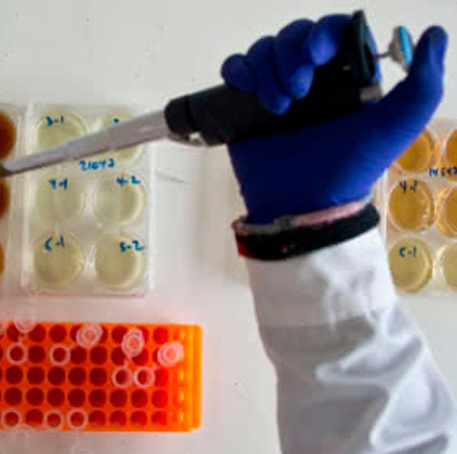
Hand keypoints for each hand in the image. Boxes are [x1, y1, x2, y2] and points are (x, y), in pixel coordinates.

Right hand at [221, 15, 446, 223]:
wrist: (301, 204)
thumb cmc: (348, 170)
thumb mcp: (395, 128)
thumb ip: (423, 85)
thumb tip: (434, 34)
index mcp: (346, 76)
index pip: (334, 32)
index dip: (323, 33)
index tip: (317, 54)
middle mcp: (311, 79)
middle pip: (294, 36)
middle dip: (291, 57)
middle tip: (298, 92)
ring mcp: (276, 90)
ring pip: (264, 49)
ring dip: (266, 70)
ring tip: (278, 107)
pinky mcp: (246, 105)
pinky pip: (236, 68)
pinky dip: (237, 69)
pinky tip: (245, 88)